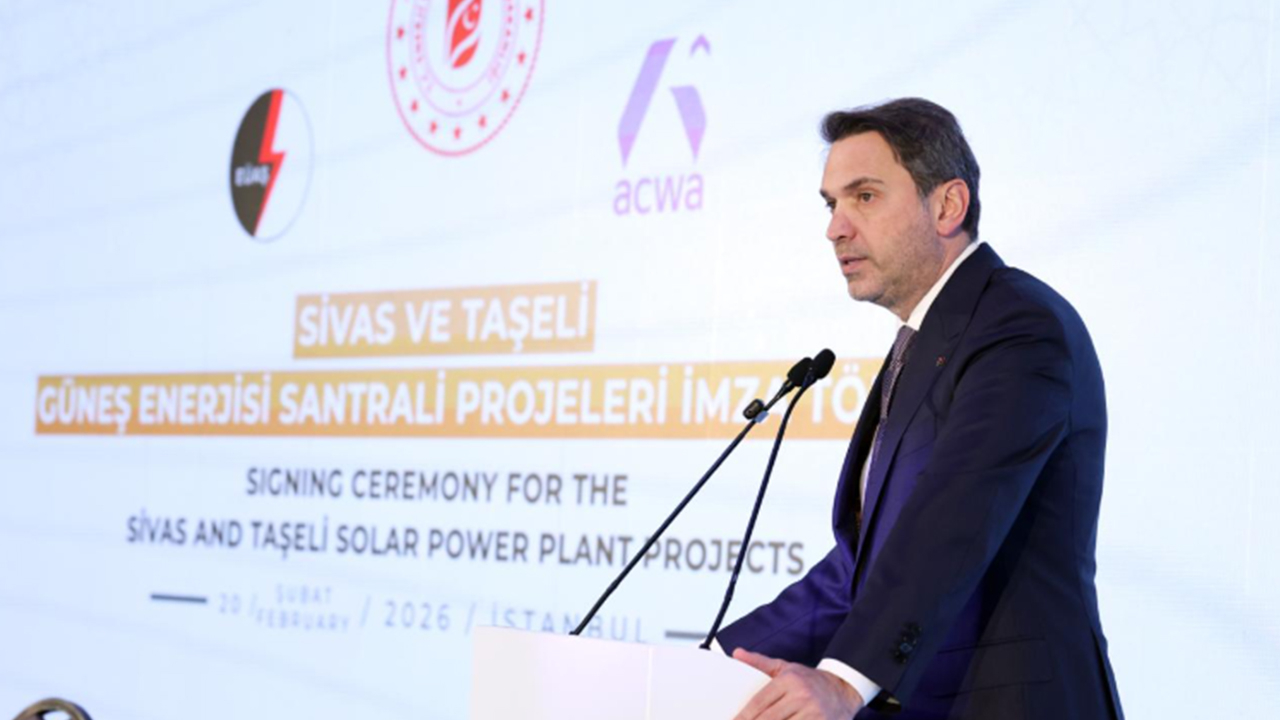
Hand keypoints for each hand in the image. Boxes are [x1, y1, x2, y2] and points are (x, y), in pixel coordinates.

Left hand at [731, 648, 864, 718]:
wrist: (844, 689)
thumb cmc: (810, 680)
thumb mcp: (786, 667)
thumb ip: (760, 663)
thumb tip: (737, 654)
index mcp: (790, 680)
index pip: (759, 702)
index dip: (743, 717)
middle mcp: (802, 696)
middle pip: (769, 719)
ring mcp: (814, 713)